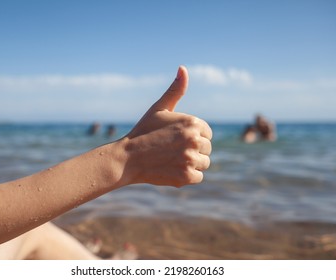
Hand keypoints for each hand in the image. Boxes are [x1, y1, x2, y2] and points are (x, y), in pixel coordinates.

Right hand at [122, 66, 211, 186]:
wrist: (127, 158)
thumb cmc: (143, 131)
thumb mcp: (159, 108)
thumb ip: (175, 90)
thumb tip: (183, 68)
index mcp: (192, 122)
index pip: (207, 133)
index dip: (193, 136)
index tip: (178, 138)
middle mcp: (194, 139)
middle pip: (207, 148)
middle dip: (193, 150)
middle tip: (172, 150)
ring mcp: (190, 159)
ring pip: (204, 163)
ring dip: (192, 163)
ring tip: (172, 159)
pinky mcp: (186, 176)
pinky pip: (198, 177)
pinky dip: (187, 175)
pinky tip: (172, 169)